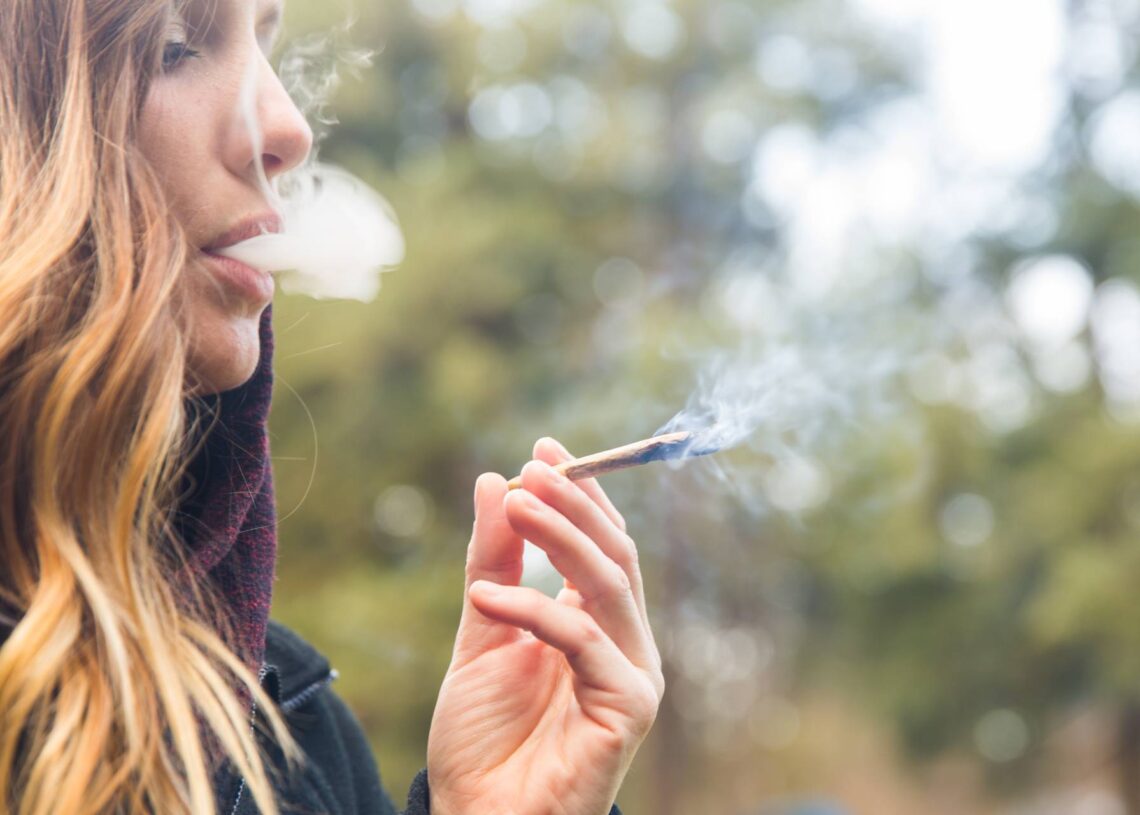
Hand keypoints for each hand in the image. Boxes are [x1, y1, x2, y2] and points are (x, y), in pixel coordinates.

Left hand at [426, 437, 663, 814]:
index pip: (601, 544)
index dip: (580, 493)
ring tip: (515, 503)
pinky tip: (485, 598)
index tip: (543, 449)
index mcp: (598, 625)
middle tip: (533, 467)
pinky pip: (584, 638)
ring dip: (562, 536)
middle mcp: (625, 644)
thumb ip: (493, 561)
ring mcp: (633, 675)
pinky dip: (533, 608)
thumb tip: (494, 481)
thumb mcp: (481, 632)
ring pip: (610, 583)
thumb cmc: (484, 739)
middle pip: (615, 554)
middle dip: (576, 504)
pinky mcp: (629, 708)